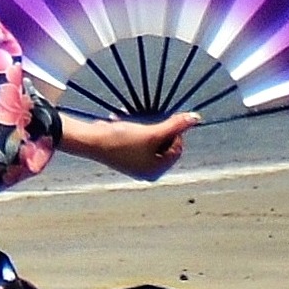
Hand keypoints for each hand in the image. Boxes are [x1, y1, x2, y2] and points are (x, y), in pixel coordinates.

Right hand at [61, 111, 198, 179]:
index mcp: (156, 170)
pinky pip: (136, 140)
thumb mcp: (151, 132)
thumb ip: (174, 125)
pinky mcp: (124, 155)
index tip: (164, 120)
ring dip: (143, 128)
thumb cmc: (122, 140)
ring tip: (132, 123)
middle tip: (146, 122)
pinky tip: (121, 123)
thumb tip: (195, 118)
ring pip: (149, 140)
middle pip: (163, 145)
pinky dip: (132, 130)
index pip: (177, 148)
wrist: (92, 141)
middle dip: (156, 129)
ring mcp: (135, 163)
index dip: (173, 132)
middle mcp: (147, 170)